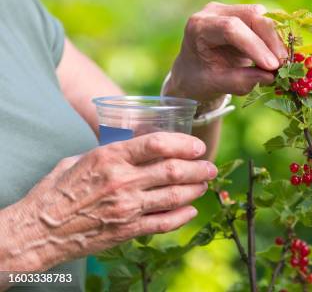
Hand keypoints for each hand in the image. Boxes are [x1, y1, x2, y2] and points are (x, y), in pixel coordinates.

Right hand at [0, 132, 216, 270]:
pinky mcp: (127, 230)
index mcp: (110, 157)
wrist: (40, 229)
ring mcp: (126, 207)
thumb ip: (112, 152)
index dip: (184, 143)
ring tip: (204, 184)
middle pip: (173, 171)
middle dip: (198, 168)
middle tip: (209, 166)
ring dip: (195, 189)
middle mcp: (122, 181)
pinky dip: (183, 216)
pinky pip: (164, 222)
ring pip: (174, 196)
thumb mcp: (82, 159)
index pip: (157, 144)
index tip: (197, 145)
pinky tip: (191, 210)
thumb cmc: (58, 190)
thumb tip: (139, 145)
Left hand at [165, 2, 287, 109]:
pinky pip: (265, 22)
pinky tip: (277, 56)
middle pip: (251, 16)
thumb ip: (240, 81)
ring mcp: (230, 10)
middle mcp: (214, 12)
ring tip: (281, 63)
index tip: (272, 67)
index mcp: (199, 27)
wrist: (192, 72)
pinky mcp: (243, 15)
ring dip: (275, 40)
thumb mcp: (215, 84)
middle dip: (271, 41)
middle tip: (283, 65)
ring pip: (262, 17)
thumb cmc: (199, 79)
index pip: (231, 28)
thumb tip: (270, 76)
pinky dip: (274, 40)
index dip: (255, 45)